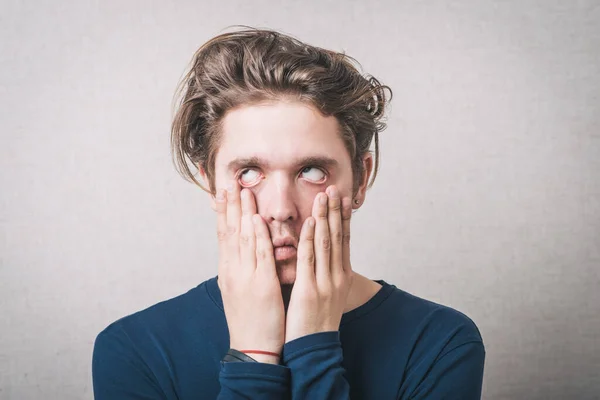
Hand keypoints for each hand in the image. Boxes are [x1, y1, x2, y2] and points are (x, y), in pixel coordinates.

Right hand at [216, 183, 284, 363]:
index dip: (223, 213)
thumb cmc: (249, 321)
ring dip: (244, 212)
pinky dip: (258, 236)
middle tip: (230, 183)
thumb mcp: (237, 292)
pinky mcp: (262, 285)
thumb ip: (239, 270)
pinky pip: (260, 255)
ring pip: (244, 238)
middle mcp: (233, 271)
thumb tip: (239, 253)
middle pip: (230, 232)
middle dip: (230, 205)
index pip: (224, 235)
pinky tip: (257, 219)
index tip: (221, 193)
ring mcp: (246, 277)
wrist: (252, 349)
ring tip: (243, 191)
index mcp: (228, 272)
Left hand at [285, 185, 353, 342]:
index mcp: (342, 277)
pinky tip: (308, 223)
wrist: (314, 350)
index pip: (344, 241)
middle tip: (334, 188)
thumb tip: (319, 256)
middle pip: (337, 237)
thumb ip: (323, 274)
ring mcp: (325, 283)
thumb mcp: (326, 295)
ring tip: (323, 196)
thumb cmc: (315, 323)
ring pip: (325, 243)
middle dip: (335, 211)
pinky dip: (308, 239)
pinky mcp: (309, 290)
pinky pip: (309, 260)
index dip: (343, 218)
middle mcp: (337, 277)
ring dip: (323, 217)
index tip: (342, 198)